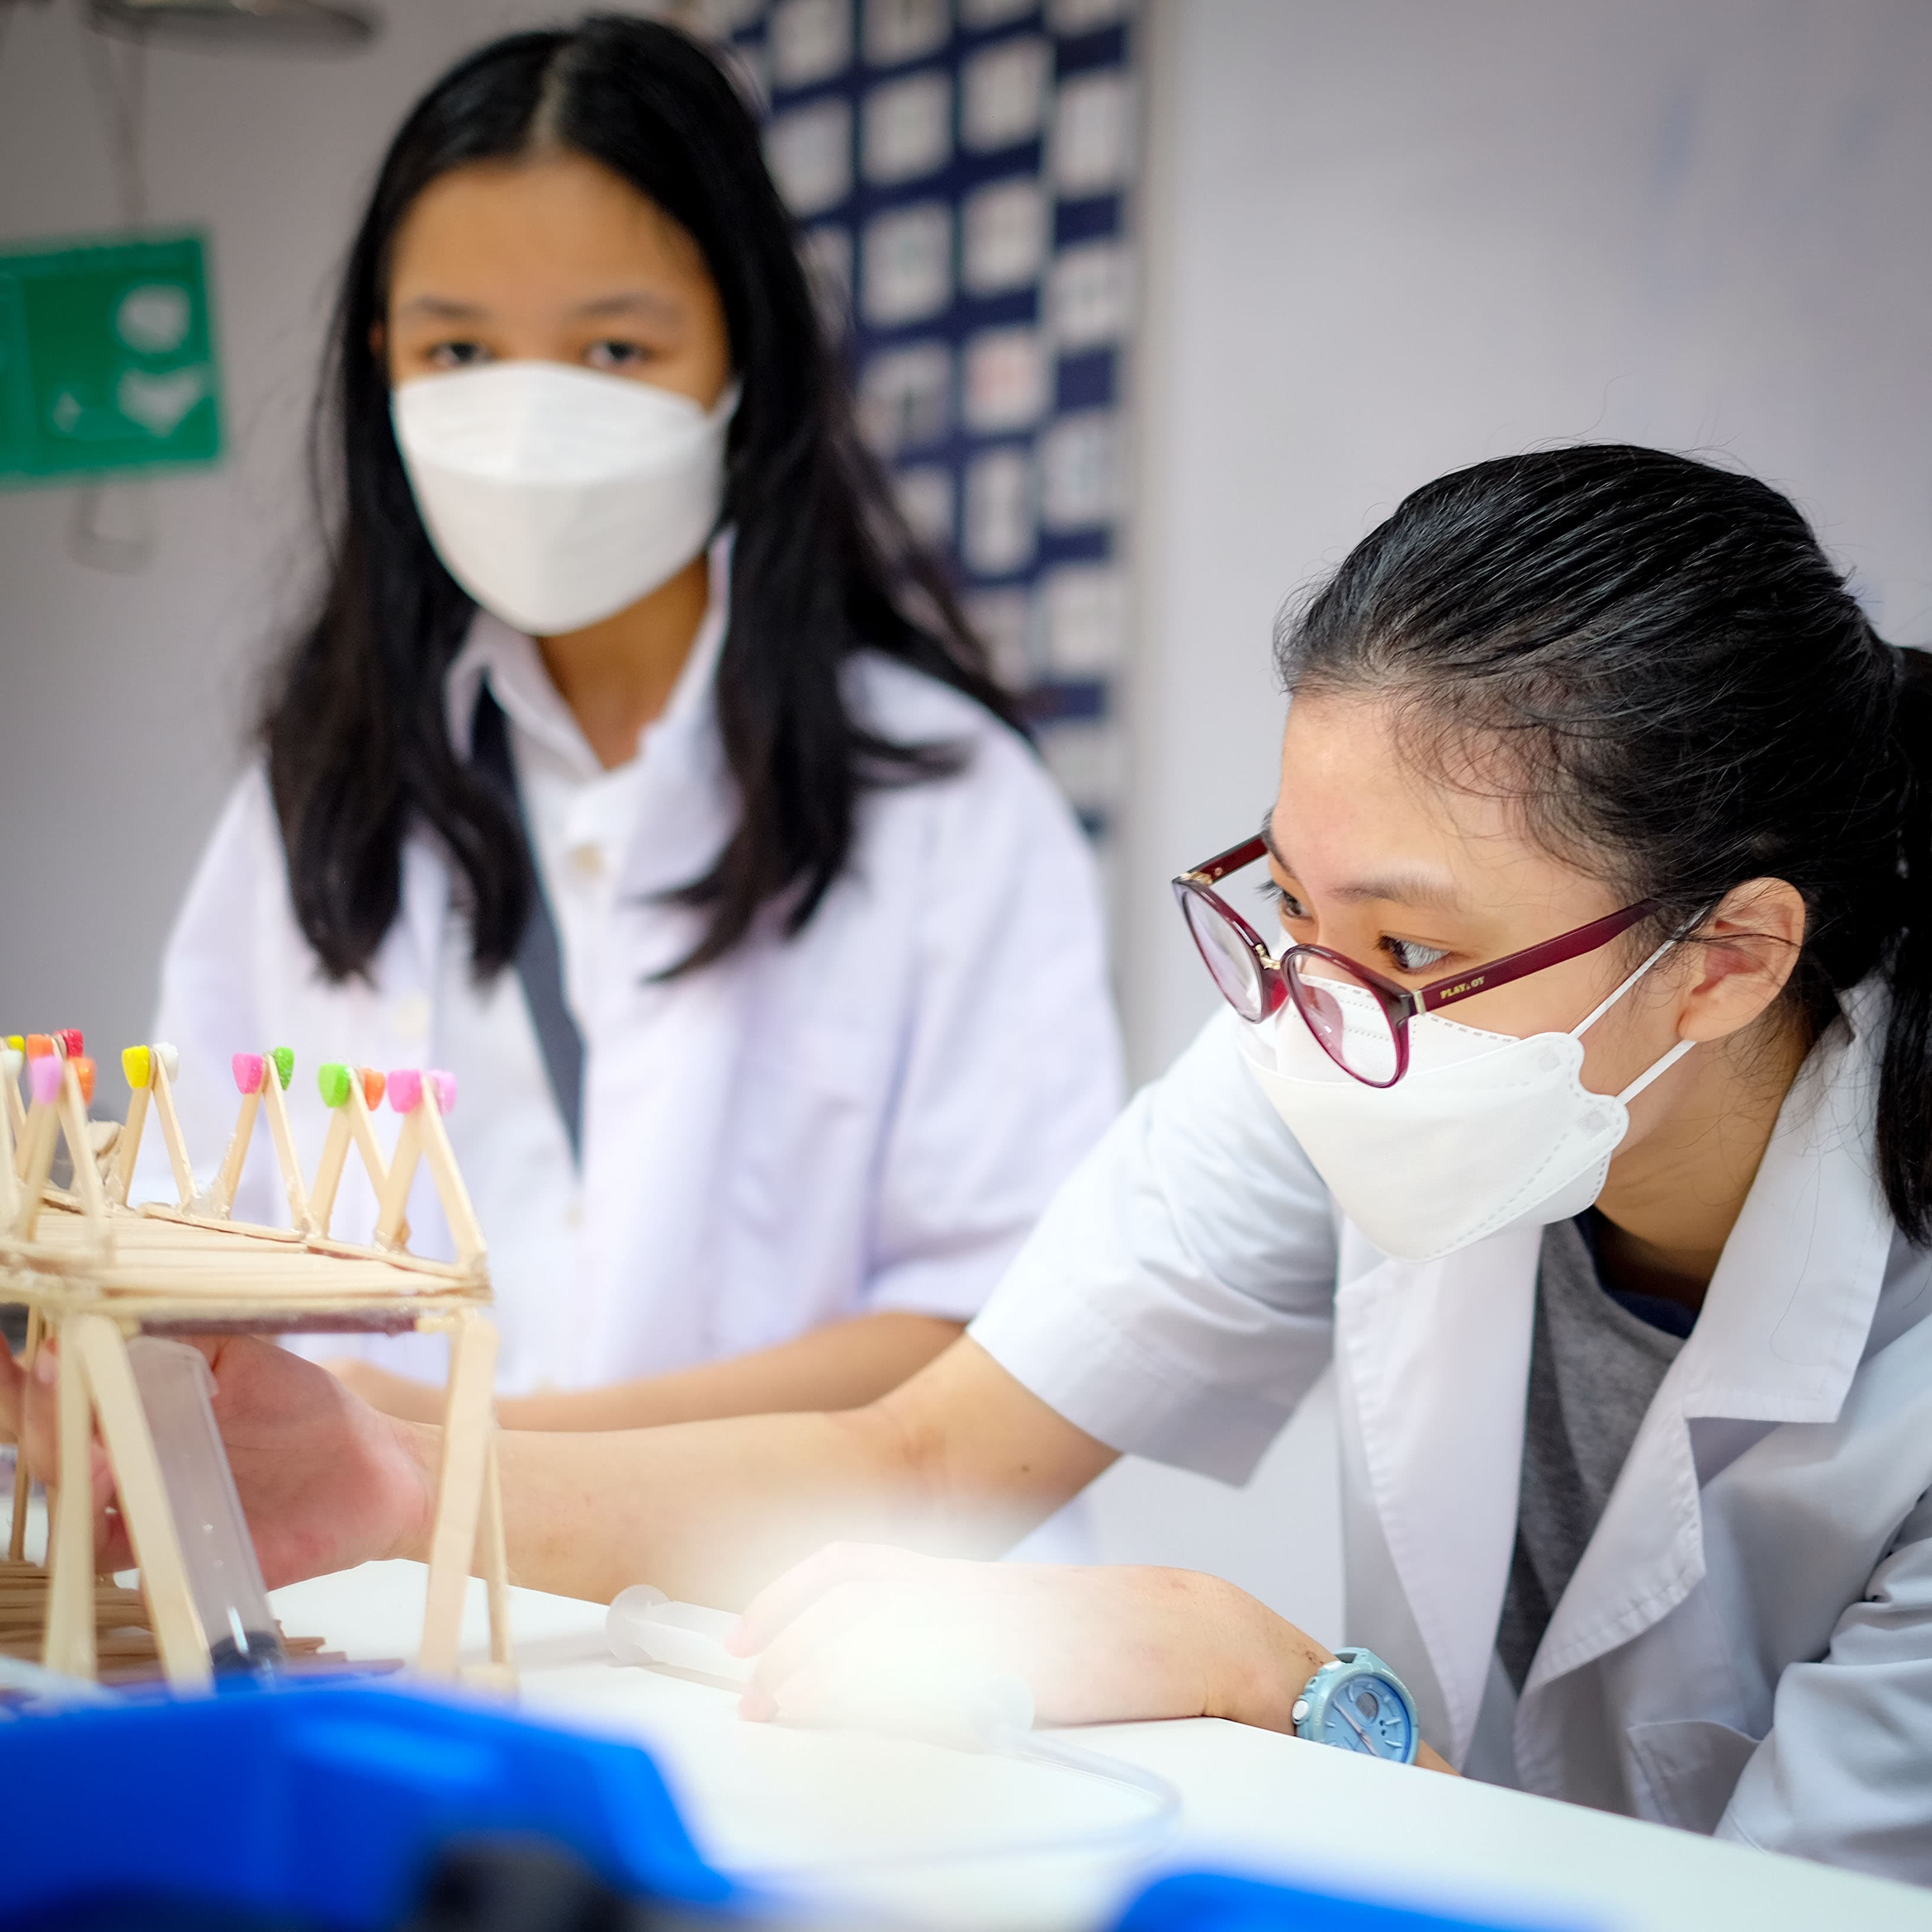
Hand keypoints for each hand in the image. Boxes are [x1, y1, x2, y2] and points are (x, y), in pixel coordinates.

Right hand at [4, 1332, 435, 1586]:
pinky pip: (113, 1553)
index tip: (7, 1348)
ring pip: (68, 1499)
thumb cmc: (302, 1407)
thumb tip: (108, 1319)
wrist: (372, 1465)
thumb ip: (175, 1335)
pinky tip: (113, 1478)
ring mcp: (144, 1513)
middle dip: (35, 1411)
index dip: (19, 1379)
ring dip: (63, 1460)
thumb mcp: (237, 1354)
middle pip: (46, 1447)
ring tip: (90, 1431)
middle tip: (51, 1375)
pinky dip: (100, 1520)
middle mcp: (126, 1465)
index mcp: (133, 1413)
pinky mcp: (173, 1557)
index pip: (55, 1398)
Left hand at [729, 1542, 1331, 1732]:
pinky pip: (930, 1676)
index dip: (791, 1595)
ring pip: (878, 1630)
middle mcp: (973, 1592)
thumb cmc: (1117, 1644)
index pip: (856, 1567)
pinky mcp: (1022, 1666)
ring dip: (814, 1670)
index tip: (748, 1637)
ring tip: (778, 1708)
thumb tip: (886, 1677)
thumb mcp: (1024, 1631)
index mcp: (970, 1580)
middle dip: (784, 1637)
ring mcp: (994, 1626)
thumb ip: (961, 1638)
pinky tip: (847, 1719)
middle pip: (850, 1594)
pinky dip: (876, 1695)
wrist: (1203, 1637)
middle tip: (750, 1688)